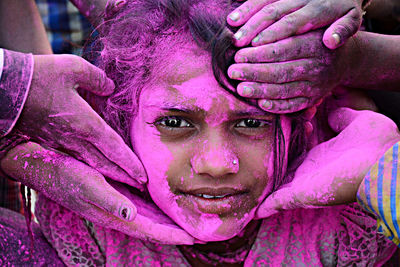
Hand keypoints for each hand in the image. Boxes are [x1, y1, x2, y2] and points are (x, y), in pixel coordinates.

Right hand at [0, 142, 194, 244]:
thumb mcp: (88, 186)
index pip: (150, 230)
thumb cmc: (67, 176)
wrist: (48, 167)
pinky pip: (142, 205)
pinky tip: (166, 204)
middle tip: (199, 231)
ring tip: (188, 220)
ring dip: (168, 221)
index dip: (172, 235)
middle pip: (154, 227)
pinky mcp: (118, 193)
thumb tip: (131, 214)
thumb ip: (110, 201)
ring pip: (150, 217)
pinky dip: (157, 208)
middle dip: (175, 231)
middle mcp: (120, 212)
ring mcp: (119, 204)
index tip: (194, 237)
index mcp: (115, 214)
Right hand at [16, 54, 145, 187]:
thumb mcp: (73, 67)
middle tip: (140, 187)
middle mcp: (75, 138)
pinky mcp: (51, 140)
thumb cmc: (38, 76)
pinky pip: (77, 157)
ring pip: (91, 163)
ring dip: (110, 174)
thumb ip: (98, 79)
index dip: (130, 164)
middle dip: (124, 176)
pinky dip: (91, 165)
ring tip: (124, 181)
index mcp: (85, 123)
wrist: (3, 90)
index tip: (143, 177)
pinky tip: (97, 166)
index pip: (114, 148)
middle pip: (105, 162)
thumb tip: (110, 88)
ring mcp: (62, 142)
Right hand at [227, 0, 362, 48]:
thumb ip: (342, 31)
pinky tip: (233, 19)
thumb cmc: (344, 10)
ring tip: (232, 30)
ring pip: (266, 2)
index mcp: (319, 9)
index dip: (274, 33)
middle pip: (275, 11)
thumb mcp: (351, 20)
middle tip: (239, 42)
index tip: (257, 45)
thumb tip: (330, 42)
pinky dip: (246, 6)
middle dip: (255, 26)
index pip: (293, 22)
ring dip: (247, 15)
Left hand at [228, 30, 354, 112]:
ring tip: (240, 88)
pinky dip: (277, 106)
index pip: (282, 49)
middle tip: (232, 71)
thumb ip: (282, 32)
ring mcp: (316, 85)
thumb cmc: (314, 40)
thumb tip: (250, 37)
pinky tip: (260, 103)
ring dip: (260, 90)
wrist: (343, 60)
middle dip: (253, 72)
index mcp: (313, 43)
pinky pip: (294, 105)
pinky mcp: (313, 99)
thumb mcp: (304, 30)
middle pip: (281, 71)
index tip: (238, 54)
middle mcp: (317, 65)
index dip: (258, 53)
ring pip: (285, 89)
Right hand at [256, 108, 399, 217]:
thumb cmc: (376, 144)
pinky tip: (255, 210)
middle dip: (271, 167)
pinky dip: (266, 207)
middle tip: (251, 158)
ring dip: (263, 187)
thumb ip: (343, 117)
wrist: (382, 163)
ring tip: (247, 185)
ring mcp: (305, 183)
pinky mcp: (301, 194)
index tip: (275, 130)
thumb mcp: (358, 122)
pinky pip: (278, 202)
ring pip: (278, 186)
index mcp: (323, 154)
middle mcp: (311, 170)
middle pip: (286, 170)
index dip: (286, 142)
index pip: (299, 151)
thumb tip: (332, 113)